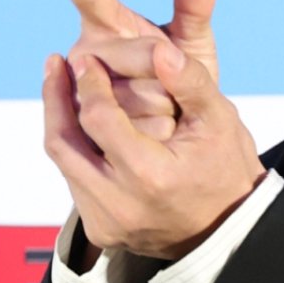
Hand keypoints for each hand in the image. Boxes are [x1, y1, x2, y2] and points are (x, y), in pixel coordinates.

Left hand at [43, 33, 265, 263]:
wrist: (229, 230)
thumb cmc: (226, 171)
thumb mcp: (221, 121)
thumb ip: (190, 82)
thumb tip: (160, 50)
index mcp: (150, 175)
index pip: (98, 119)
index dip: (89, 83)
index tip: (86, 60)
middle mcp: (120, 204)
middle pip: (64, 144)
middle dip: (55, 99)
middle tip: (55, 64)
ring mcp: (107, 222)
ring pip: (64, 164)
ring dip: (61, 123)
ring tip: (63, 88)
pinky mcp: (101, 232)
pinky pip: (75, 183)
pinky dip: (77, 151)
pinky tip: (85, 127)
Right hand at [59, 0, 222, 141]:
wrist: (179, 131)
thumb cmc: (178, 74)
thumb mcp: (191, 39)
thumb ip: (194, 4)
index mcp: (105, 23)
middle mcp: (85, 55)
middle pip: (141, 59)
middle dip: (171, 74)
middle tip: (172, 82)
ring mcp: (82, 93)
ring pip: (138, 98)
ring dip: (167, 107)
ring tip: (167, 109)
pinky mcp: (88, 132)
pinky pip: (136, 130)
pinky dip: (160, 133)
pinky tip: (162, 134)